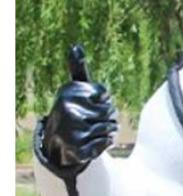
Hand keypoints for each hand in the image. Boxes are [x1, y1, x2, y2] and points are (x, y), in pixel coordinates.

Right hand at [42, 45, 117, 168]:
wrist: (59, 140)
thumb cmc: (75, 110)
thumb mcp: (76, 89)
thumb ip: (78, 69)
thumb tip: (75, 46)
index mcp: (68, 93)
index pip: (105, 95)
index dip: (103, 101)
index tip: (91, 104)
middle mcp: (67, 110)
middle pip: (111, 112)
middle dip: (109, 116)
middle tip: (94, 120)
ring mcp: (71, 132)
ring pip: (110, 128)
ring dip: (108, 130)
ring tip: (94, 130)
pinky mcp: (77, 150)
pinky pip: (106, 143)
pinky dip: (105, 143)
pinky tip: (93, 142)